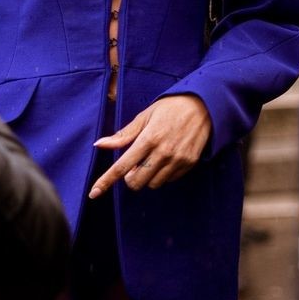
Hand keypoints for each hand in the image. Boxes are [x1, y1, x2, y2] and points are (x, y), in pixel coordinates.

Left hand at [89, 94, 211, 198]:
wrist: (204, 106)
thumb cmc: (169, 108)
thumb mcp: (144, 117)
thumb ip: (123, 135)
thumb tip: (99, 144)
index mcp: (148, 139)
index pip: (122, 166)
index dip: (106, 181)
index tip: (94, 193)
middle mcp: (163, 152)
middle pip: (136, 182)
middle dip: (130, 178)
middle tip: (134, 165)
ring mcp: (177, 159)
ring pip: (153, 184)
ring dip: (147, 176)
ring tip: (152, 159)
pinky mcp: (189, 163)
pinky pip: (169, 180)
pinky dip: (163, 174)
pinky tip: (166, 158)